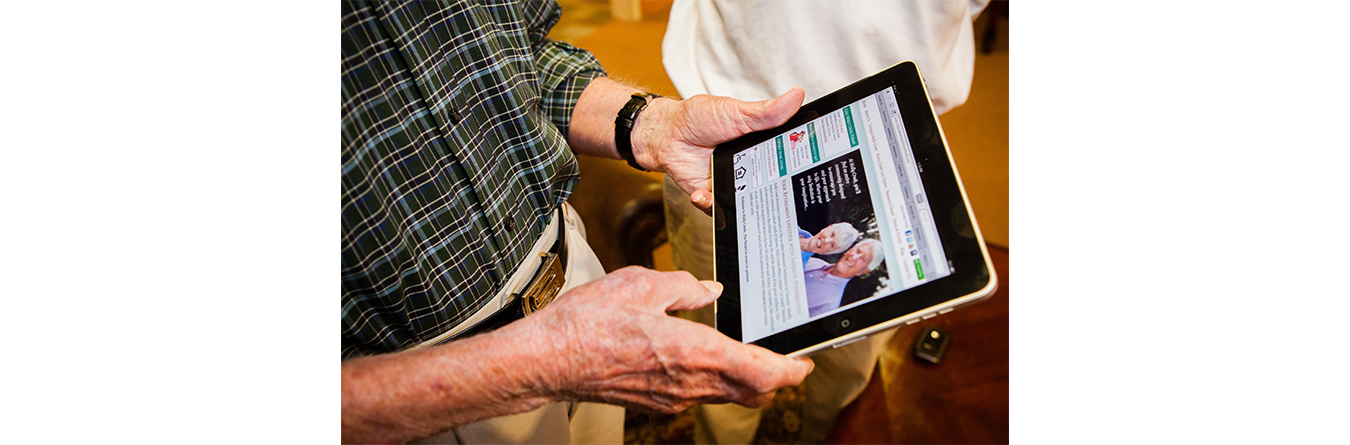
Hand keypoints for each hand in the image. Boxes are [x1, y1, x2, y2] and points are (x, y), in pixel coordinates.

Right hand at [522, 266, 814, 413]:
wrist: (546, 360)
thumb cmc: (587, 323)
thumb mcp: (640, 284)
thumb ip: (683, 287)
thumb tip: (708, 290)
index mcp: (693, 352)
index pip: (762, 373)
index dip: (791, 371)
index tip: (805, 363)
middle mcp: (689, 383)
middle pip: (751, 391)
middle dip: (775, 378)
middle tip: (787, 360)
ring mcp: (672, 398)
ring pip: (726, 395)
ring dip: (745, 380)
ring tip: (751, 356)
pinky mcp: (655, 401)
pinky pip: (699, 395)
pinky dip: (715, 381)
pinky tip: (705, 358)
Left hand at [631, 88, 804, 213]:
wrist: (666, 134)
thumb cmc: (698, 119)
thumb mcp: (736, 112)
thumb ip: (767, 111)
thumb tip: (797, 95)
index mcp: (760, 143)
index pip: (787, 155)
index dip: (800, 161)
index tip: (813, 164)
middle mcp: (751, 166)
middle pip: (773, 182)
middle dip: (779, 188)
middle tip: (781, 187)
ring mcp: (733, 182)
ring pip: (749, 200)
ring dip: (748, 202)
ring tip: (744, 194)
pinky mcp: (714, 195)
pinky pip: (721, 209)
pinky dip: (714, 206)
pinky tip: (705, 194)